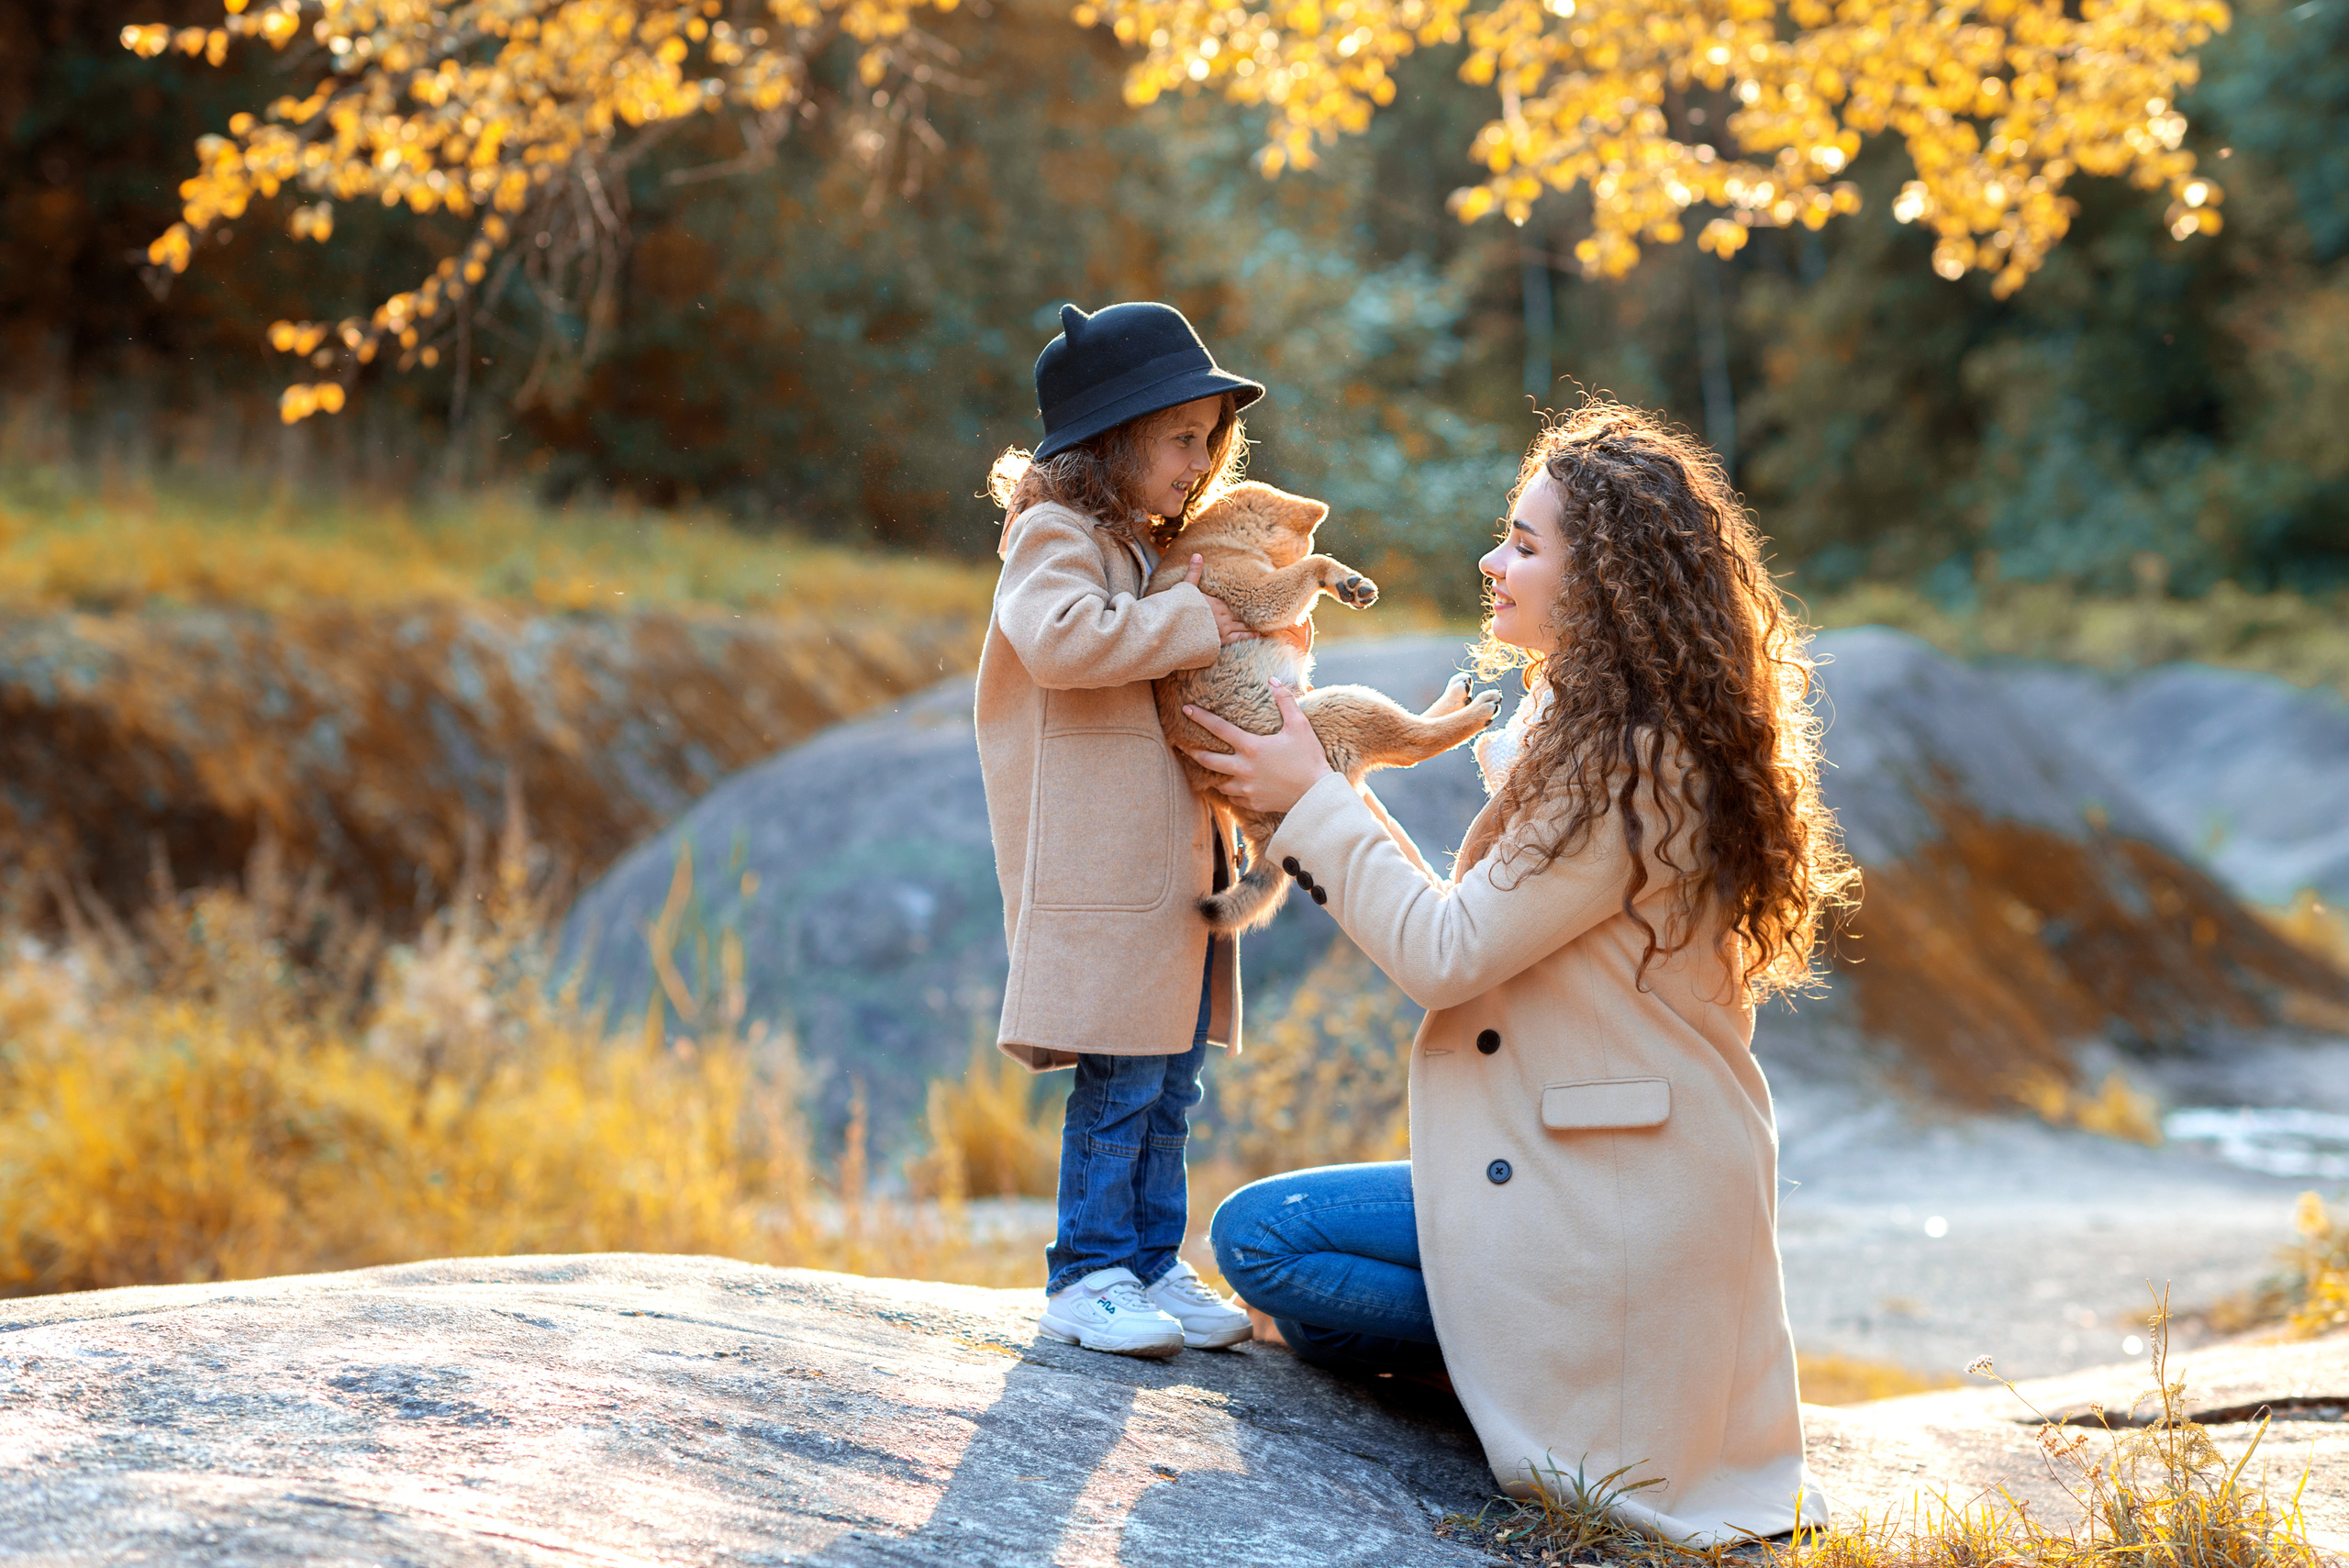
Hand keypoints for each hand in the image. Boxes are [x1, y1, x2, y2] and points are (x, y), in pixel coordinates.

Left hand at [1182, 681, 1331, 813]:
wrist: (1317, 795)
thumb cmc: (1310, 758)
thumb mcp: (1300, 726)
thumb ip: (1285, 701)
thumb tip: (1273, 680)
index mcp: (1251, 747)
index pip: (1218, 728)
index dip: (1200, 717)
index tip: (1185, 710)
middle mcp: (1243, 768)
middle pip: (1207, 760)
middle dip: (1191, 751)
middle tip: (1180, 745)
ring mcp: (1246, 788)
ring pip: (1218, 782)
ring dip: (1212, 774)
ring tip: (1207, 769)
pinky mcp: (1252, 802)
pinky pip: (1233, 797)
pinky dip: (1230, 790)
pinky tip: (1231, 786)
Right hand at [1184, 555, 1257, 646]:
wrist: (1178, 629)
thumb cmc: (1181, 608)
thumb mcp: (1187, 587)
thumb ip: (1194, 572)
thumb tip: (1197, 554)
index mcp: (1219, 602)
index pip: (1237, 601)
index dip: (1247, 601)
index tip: (1257, 598)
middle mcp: (1225, 615)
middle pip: (1242, 614)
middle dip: (1253, 613)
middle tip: (1266, 611)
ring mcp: (1225, 629)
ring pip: (1243, 625)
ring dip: (1253, 624)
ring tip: (1263, 622)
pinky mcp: (1222, 640)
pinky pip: (1239, 638)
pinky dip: (1249, 636)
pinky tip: (1257, 635)